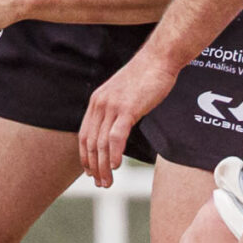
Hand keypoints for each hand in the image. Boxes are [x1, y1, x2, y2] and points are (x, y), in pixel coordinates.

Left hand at [79, 53, 176, 187]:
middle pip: (91, 143)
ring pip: (102, 143)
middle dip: (94, 167)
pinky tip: (116, 166)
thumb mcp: (122, 95)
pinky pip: (117, 136)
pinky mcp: (128, 108)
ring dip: (104, 166)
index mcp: (96, 102)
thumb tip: (115, 130)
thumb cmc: (145, 77)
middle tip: (100, 183)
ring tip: (108, 182)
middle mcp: (100, 104)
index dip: (85, 156)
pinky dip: (114, 153)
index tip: (90, 172)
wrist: (159, 59)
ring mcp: (112, 106)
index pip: (84, 135)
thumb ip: (115, 111)